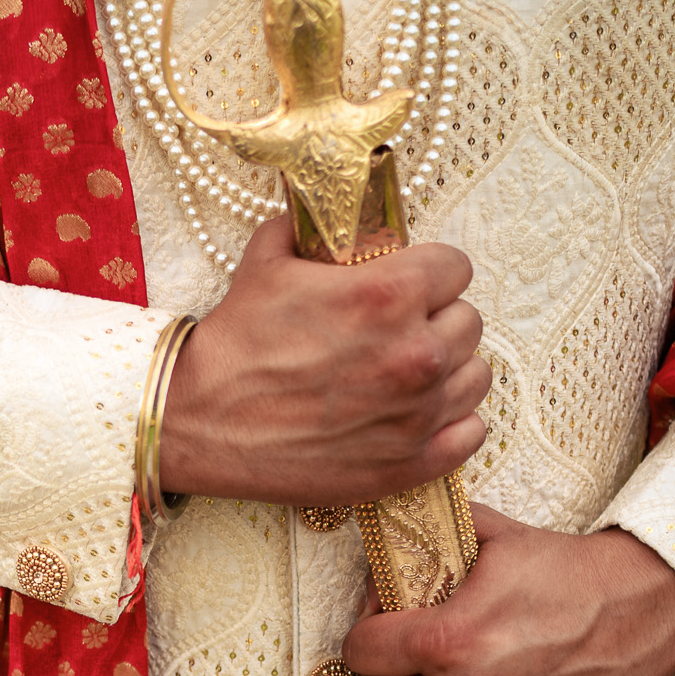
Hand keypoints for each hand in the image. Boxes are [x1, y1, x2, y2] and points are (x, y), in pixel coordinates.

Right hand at [158, 217, 488, 505]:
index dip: (427, 272)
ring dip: (447, 370)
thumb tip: (333, 213)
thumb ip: (315, 228)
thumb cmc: (233, 345)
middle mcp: (415, 352)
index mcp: (389, 294)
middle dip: (435, 319)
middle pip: (468, 321)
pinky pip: (471, 432)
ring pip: (475, 375)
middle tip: (395, 330)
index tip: (405, 284)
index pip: (456, 267)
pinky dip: (450, 422)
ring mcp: (418, 413)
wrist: (199, 423)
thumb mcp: (267, 261)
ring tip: (406, 373)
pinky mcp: (411, 462)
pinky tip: (415, 413)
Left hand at [340, 506, 674, 675]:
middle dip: (374, 673)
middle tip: (394, 658)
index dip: (364, 632)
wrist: (645, 611)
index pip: (360, 651)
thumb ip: (423, 547)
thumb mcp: (491, 538)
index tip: (382, 624)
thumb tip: (377, 569)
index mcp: (450, 640)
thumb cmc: (566, 572)